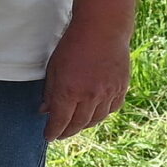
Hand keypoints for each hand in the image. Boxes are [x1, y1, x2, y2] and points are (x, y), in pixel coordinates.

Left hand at [43, 18, 132, 139]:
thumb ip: (50, 92)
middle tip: (60, 134)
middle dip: (67, 132)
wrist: (102, 30)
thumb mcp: (54, 68)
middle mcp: (90, 96)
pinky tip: (94, 114)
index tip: (48, 136)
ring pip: (96, 119)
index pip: (60, 121)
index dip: (53, 131)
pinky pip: (111, 109)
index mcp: (69, 92)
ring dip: (84, 125)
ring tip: (75, 126)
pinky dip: (101, 115)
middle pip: (78, 124)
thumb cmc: (72, 46)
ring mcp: (108, 93)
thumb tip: (45, 111)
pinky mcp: (121, 88)